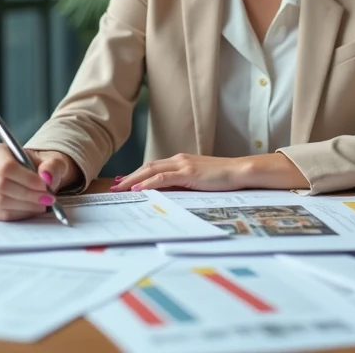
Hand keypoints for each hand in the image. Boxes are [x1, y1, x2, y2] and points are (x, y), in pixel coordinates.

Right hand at [0, 146, 77, 220]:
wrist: (27, 176)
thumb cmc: (36, 166)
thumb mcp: (50, 160)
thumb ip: (52, 166)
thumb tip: (46, 176)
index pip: (6, 167)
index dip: (27, 179)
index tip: (44, 186)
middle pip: (2, 186)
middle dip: (28, 195)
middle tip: (47, 199)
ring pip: (0, 202)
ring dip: (25, 206)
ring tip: (42, 204)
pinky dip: (19, 214)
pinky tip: (31, 209)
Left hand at [111, 154, 246, 192]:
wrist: (239, 171)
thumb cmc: (223, 178)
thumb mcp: (200, 181)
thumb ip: (184, 184)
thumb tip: (167, 194)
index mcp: (181, 161)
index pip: (153, 166)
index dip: (137, 174)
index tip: (124, 181)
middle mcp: (179, 159)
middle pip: (147, 166)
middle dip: (129, 176)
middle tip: (114, 186)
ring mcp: (183, 165)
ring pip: (151, 170)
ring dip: (133, 179)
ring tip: (119, 188)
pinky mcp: (188, 173)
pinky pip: (162, 178)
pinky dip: (147, 183)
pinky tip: (137, 189)